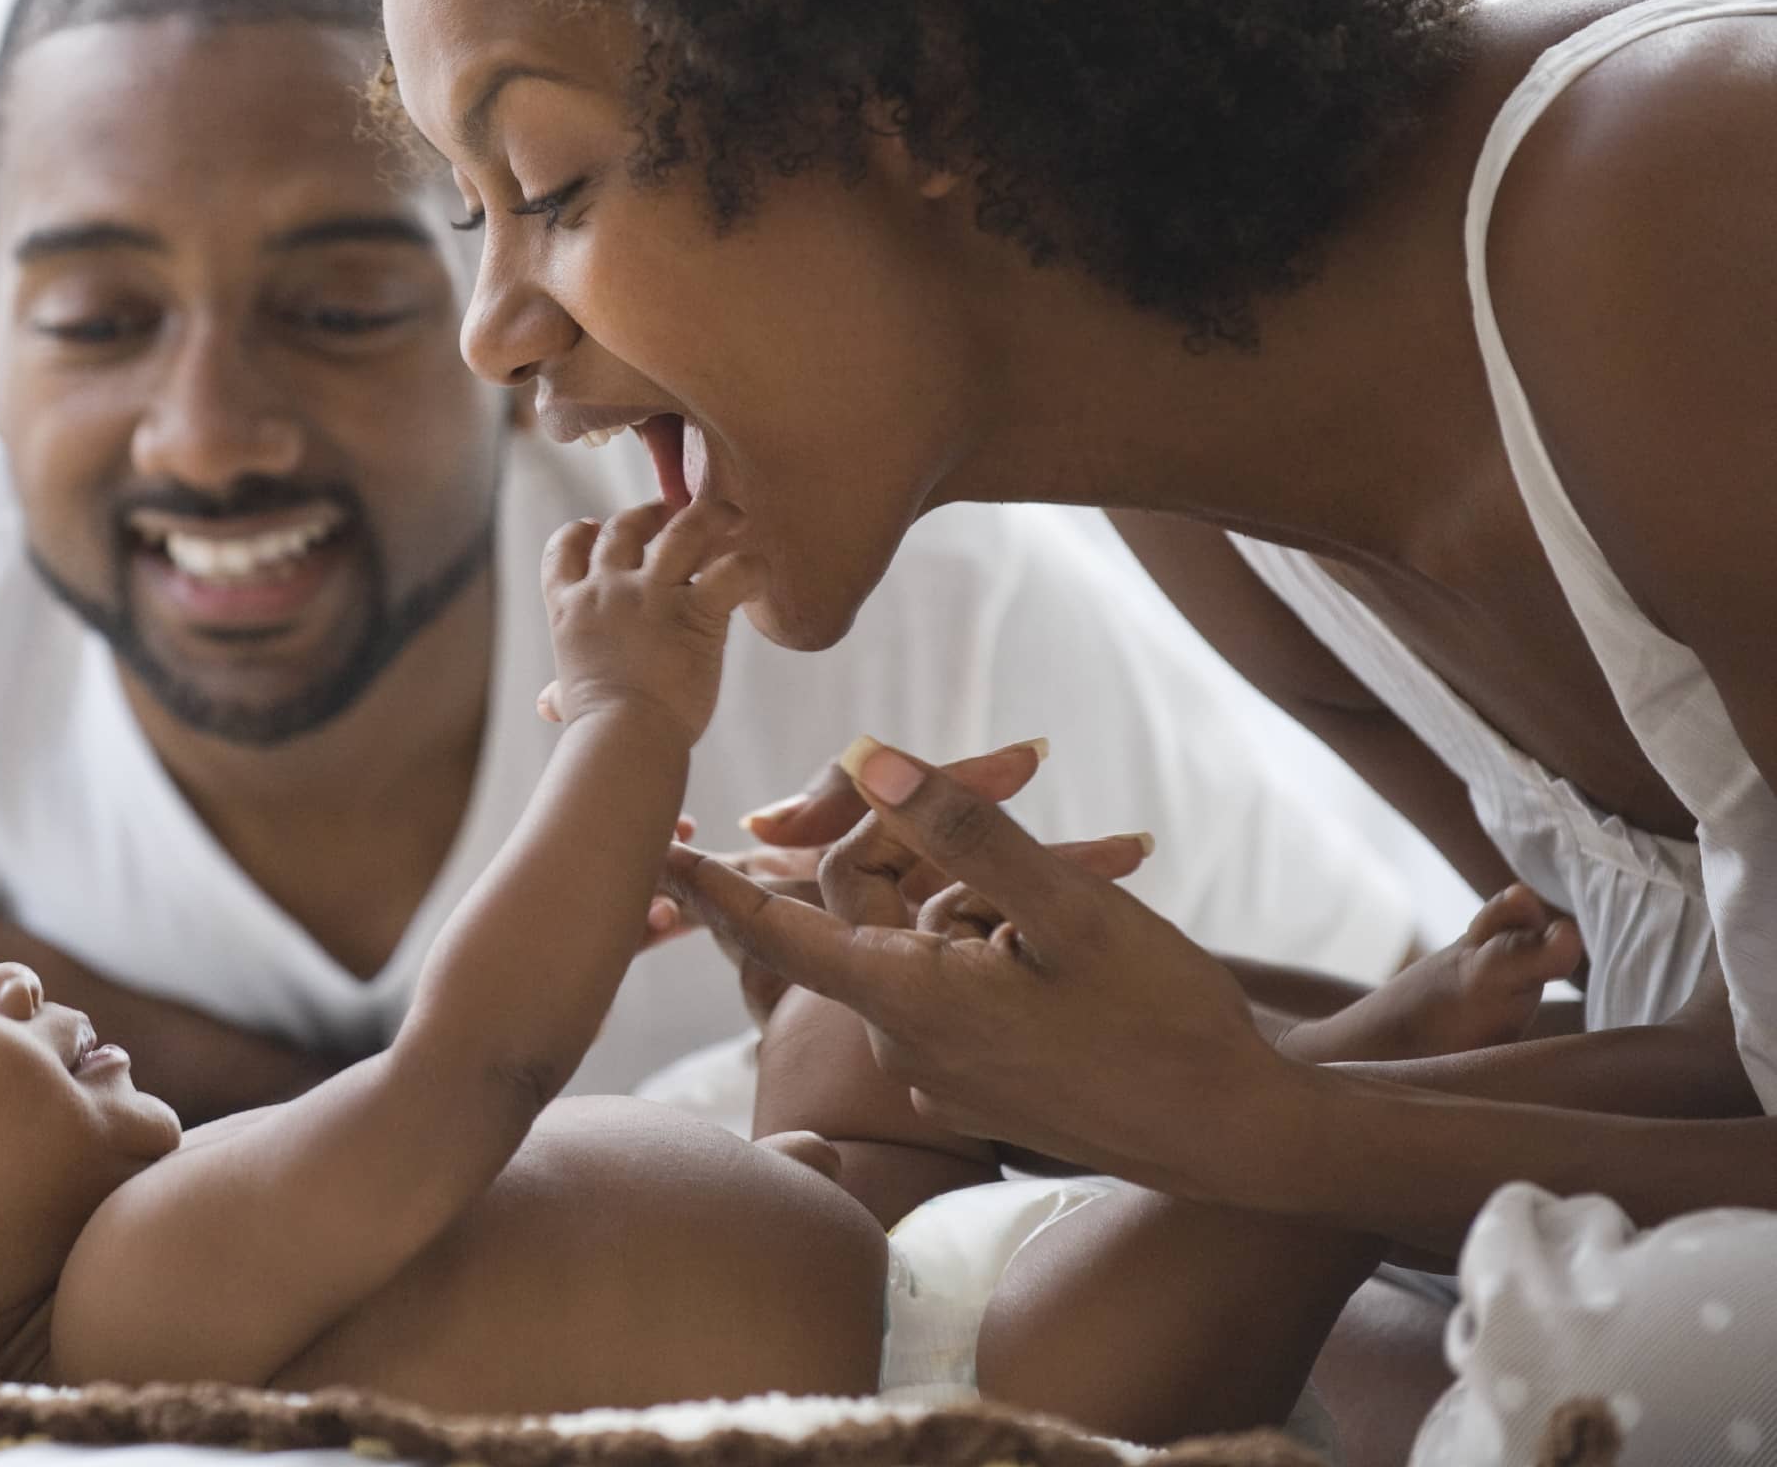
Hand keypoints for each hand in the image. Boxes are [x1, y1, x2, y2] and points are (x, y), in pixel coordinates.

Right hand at [534, 496, 760, 743]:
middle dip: (650, 513)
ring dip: (710, 515)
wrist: (621, 737)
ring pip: (684, 529)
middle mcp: (608, 589)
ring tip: (730, 514)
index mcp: (570, 607)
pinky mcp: (697, 612)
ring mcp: (651, 595)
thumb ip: (562, 692)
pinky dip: (751, 567)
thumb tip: (547, 704)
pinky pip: (732, 572)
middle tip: (672, 511)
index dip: (581, 533)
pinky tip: (758, 574)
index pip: (564, 549)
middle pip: (626, 527)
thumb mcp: (572, 698)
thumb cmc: (596, 727)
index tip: (594, 527)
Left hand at [665, 740, 1297, 1198]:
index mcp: (909, 1000)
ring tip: (1100, 873)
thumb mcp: (1068, 912)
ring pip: (928, 938)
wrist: (1242, 1140)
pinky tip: (1084, 927)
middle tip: (1026, 770)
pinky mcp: (981, 1078)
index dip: (713, 884)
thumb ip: (964, 833)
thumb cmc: (1164, 1025)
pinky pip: (962, 981)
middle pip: (873, 906)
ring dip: (988, 889)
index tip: (654, 850)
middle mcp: (906, 1042)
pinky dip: (1004, 937)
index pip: (781, 927)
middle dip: (933, 836)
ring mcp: (943, 1068)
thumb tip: (870, 756)